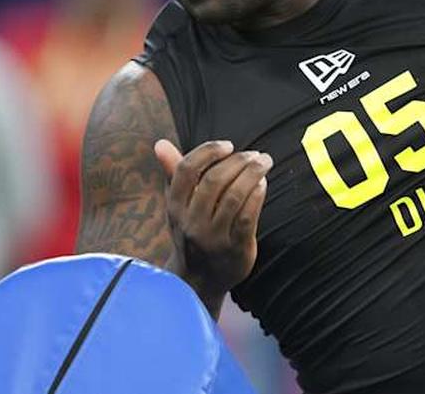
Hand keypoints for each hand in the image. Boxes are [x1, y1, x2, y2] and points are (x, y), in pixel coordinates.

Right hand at [154, 139, 271, 309]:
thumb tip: (160, 143)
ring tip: (264, 162)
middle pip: (214, 180)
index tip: (228, 145)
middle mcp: (190, 221)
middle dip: (238, 161)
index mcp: (174, 206)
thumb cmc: (192, 232)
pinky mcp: (234, 247)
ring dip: (252, 174)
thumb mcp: (178, 206)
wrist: (199, 281)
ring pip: (233, 196)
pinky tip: (263, 184)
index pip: (186, 170)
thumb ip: (173, 173)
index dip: (208, 151)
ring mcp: (212, 237)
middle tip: (256, 154)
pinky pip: (247, 215)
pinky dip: (257, 195)